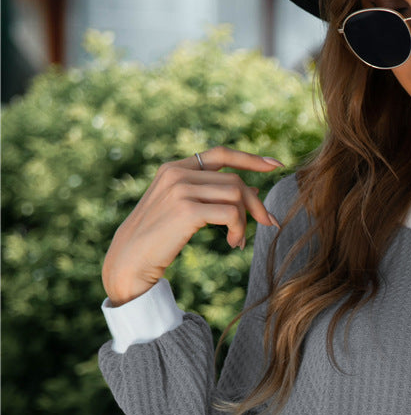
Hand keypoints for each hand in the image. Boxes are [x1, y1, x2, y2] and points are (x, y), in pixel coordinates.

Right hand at [102, 146, 283, 305]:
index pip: (220, 154)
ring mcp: (180, 189)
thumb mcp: (186, 210)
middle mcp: (176, 172)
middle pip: (234, 180)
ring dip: (245, 221)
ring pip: (236, 195)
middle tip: (267, 224)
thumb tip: (254, 189)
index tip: (276, 166)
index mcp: (174, 167)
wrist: (130, 260)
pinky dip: (239, 229)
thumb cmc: (158, 238)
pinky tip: (233, 243)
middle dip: (255, 205)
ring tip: (238, 241)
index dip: (250, 158)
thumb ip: (213, 195)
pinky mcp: (187, 210)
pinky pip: (230, 213)